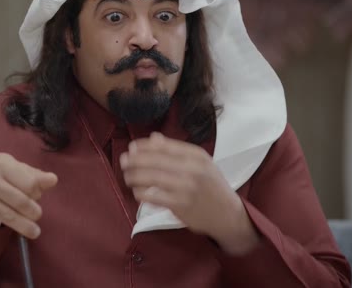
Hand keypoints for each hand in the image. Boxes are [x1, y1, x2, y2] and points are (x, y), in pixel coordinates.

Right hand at [0, 153, 57, 239]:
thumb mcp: (12, 167)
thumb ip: (33, 175)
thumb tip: (53, 180)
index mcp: (2, 164)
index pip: (30, 184)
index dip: (37, 193)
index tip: (37, 196)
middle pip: (21, 202)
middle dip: (34, 212)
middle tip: (37, 215)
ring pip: (9, 218)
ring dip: (25, 227)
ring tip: (34, 232)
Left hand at [120, 132, 259, 254]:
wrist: (227, 214)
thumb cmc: (211, 185)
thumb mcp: (200, 163)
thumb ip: (176, 150)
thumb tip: (153, 137)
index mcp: (196, 155)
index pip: (164, 146)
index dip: (143, 146)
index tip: (131, 147)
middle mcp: (192, 169)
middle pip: (154, 160)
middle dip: (134, 160)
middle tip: (123, 161)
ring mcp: (186, 188)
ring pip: (150, 178)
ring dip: (133, 176)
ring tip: (127, 177)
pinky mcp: (180, 205)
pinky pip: (153, 196)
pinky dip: (141, 193)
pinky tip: (138, 192)